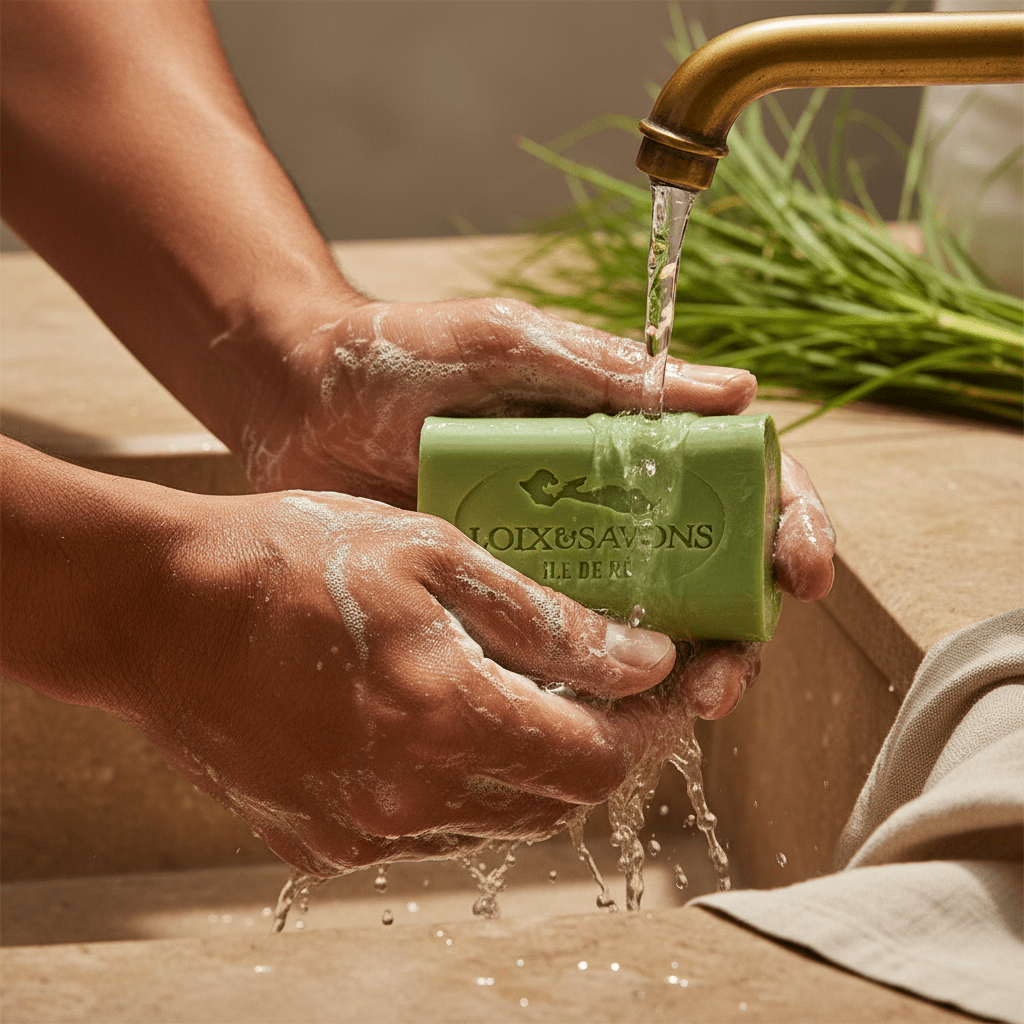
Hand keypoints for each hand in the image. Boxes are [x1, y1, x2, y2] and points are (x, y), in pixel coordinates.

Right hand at [135, 488, 693, 875]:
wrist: (157, 609)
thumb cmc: (289, 560)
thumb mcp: (431, 555)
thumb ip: (545, 620)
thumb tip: (643, 662)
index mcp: (445, 718)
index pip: (597, 758)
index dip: (651, 728)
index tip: (677, 690)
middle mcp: (408, 797)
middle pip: (555, 800)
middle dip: (603, 748)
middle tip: (615, 690)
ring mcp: (360, 829)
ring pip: (495, 818)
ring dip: (534, 767)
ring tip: (536, 698)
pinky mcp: (319, 841)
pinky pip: (427, 827)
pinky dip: (462, 783)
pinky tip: (448, 724)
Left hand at [238, 296, 833, 722]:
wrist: (295, 401)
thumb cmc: (403, 355)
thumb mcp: (508, 345)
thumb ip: (607, 372)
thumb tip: (741, 395)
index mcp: (625, 441)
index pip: (734, 482)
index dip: (786, 524)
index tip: (801, 568)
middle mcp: (604, 507)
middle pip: (708, 571)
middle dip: (742, 626)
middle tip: (730, 672)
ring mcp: (553, 560)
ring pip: (646, 627)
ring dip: (684, 674)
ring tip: (686, 706)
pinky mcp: (498, 600)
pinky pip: (561, 654)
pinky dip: (598, 689)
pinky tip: (603, 718)